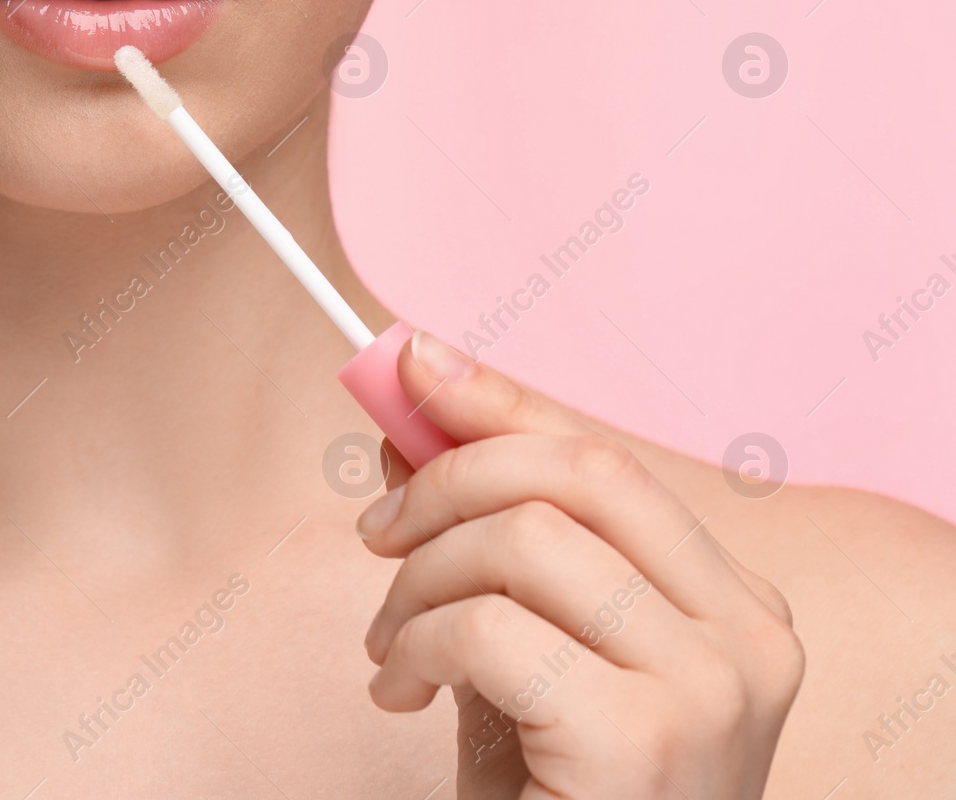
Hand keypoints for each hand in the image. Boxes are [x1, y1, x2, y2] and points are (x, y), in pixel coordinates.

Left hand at [355, 332, 804, 798]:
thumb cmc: (556, 789)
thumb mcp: (522, 642)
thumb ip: (487, 537)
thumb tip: (411, 415)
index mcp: (732, 602)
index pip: (605, 458)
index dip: (497, 400)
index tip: (410, 364)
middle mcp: (747, 636)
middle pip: (573, 473)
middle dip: (444, 480)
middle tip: (375, 535)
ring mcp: (709, 690)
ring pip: (521, 538)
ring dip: (416, 581)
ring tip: (392, 645)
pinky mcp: (643, 741)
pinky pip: (490, 626)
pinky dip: (418, 642)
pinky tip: (403, 689)